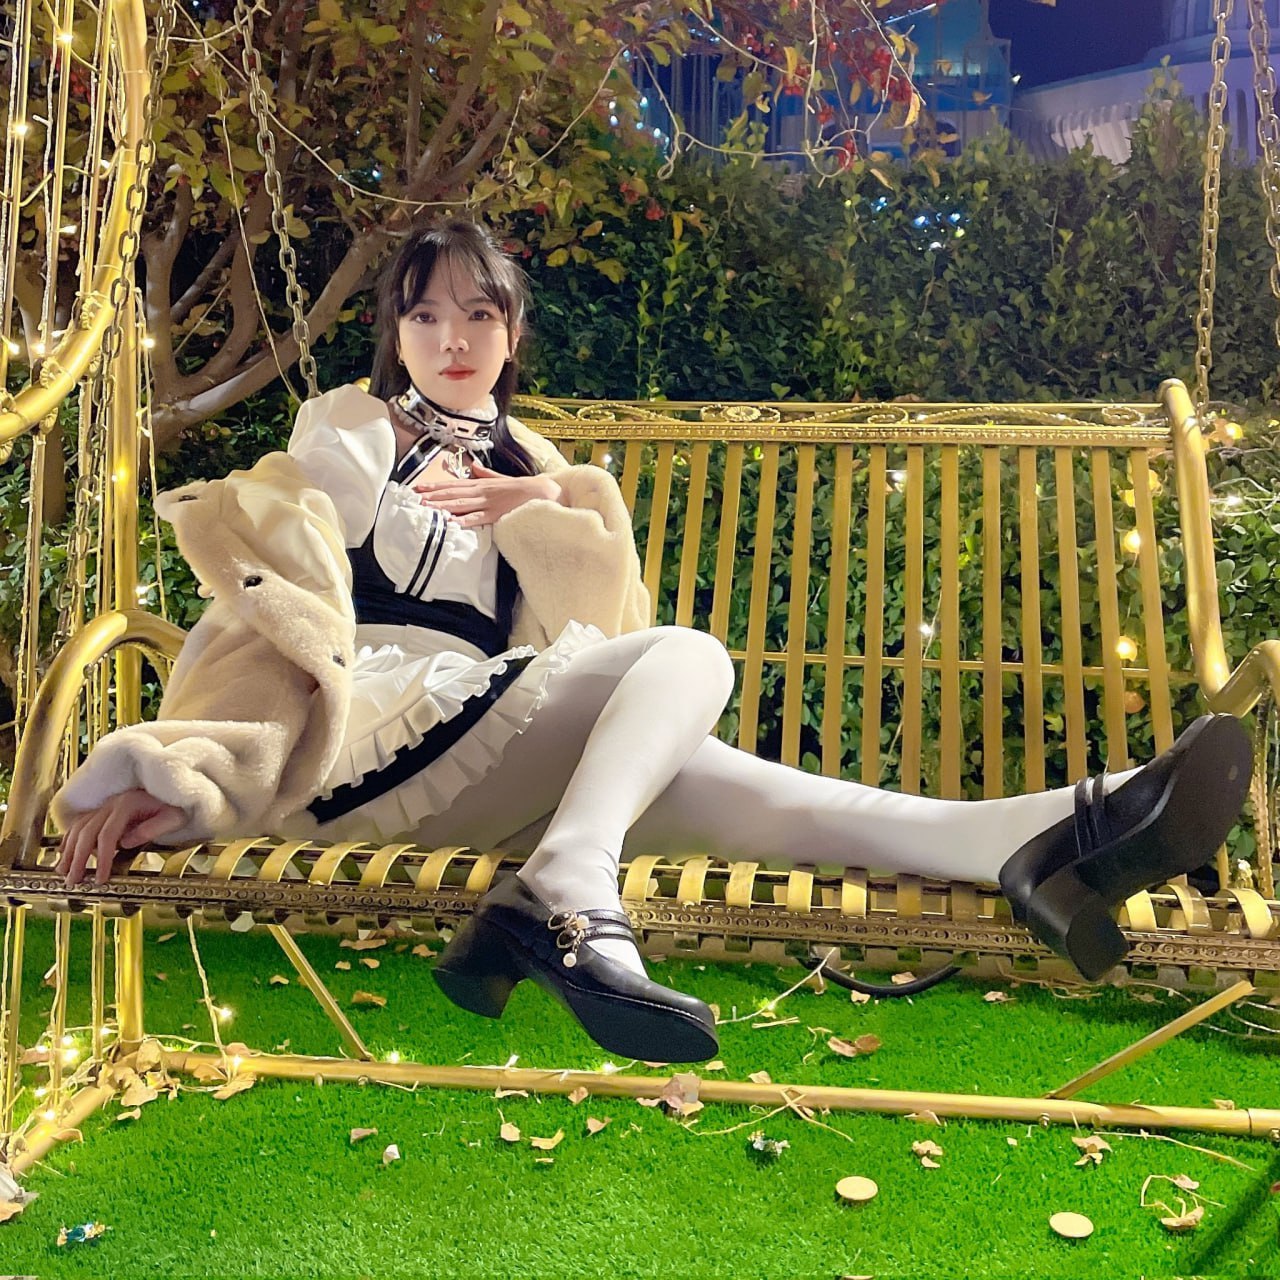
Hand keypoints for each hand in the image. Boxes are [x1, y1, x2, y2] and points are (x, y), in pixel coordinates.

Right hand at [56, 789, 188, 888]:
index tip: (100, 878)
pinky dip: (69, 838)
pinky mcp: (104, 811)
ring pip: (79, 828)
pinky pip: (81, 823)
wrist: (176, 794)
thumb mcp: (173, 818)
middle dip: (78, 859)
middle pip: (87, 832)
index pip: (108, 835)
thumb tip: (125, 842)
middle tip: (74, 881)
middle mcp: (112, 804)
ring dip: (69, 850)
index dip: (102, 858)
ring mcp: (106, 806)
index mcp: (128, 806)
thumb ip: (151, 829)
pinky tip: (64, 853)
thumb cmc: (176, 807)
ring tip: (62, 872)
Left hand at [414, 464, 562, 528]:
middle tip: (414, 497)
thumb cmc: (524, 488)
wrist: (543, 491)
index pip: (454, 485)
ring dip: (442, 505)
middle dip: (432, 495)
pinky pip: (478, 518)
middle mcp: (481, 492)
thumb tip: (473, 466)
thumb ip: (486, 473)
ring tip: (426, 507)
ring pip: (461, 504)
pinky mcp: (497, 514)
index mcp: (481, 484)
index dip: (435, 486)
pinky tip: (452, 522)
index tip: (418, 487)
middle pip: (452, 493)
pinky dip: (464, 519)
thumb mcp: (502, 478)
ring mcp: (488, 503)